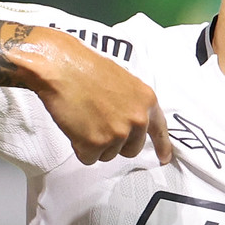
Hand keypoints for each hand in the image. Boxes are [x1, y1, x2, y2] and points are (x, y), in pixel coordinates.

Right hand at [26, 29, 170, 164]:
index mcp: (146, 101)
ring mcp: (118, 133)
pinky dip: (80, 148)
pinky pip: (89, 158)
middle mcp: (137, 119)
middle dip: (115, 143)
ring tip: (84, 119)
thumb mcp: (123, 82)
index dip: (162, 146)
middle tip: (99, 125)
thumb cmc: (85, 68)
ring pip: (108, 154)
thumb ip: (132, 104)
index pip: (160, 130)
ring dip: (95, 143)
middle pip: (131, 149)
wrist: (60, 66)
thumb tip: (130, 120)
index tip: (163, 158)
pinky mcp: (96, 143)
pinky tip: (75, 128)